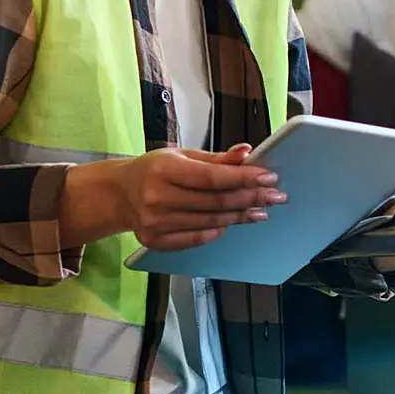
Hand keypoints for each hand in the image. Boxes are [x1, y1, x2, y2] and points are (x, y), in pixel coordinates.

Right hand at [62, 145, 284, 250]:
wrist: (118, 194)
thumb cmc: (154, 170)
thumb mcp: (181, 156)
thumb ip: (216, 158)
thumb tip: (247, 152)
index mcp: (163, 170)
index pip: (212, 177)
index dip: (244, 178)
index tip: (269, 177)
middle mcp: (157, 198)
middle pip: (216, 202)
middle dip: (251, 198)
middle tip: (275, 196)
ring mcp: (156, 222)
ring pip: (211, 221)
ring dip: (241, 216)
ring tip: (261, 210)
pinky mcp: (157, 241)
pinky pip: (198, 238)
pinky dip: (219, 229)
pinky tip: (233, 222)